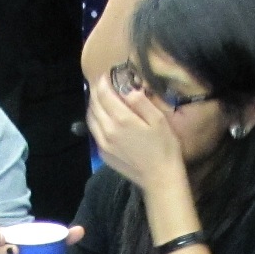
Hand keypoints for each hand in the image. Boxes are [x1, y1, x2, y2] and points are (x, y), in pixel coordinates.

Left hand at [86, 71, 183, 189]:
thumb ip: (141, 102)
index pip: (104, 94)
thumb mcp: (159, 120)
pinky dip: (95, 120)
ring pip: (90, 118)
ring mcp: (102, 143)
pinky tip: (102, 118)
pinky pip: (93, 131)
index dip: (103, 82)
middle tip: (101, 83)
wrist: (159, 178)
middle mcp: (107, 130)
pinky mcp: (103, 154)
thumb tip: (128, 89)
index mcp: (121, 119)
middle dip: (96, 91)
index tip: (106, 75)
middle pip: (94, 104)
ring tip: (99, 98)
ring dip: (93, 105)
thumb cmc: (164, 147)